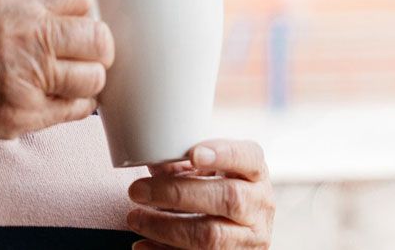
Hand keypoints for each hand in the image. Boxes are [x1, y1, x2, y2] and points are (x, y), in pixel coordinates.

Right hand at [0, 0, 113, 148]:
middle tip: (81, 54)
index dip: (83, 9)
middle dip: (95, 47)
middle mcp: (19, 31)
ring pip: (93, 76)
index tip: (76, 21)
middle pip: (96, 35)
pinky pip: (77, 110)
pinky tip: (56, 100)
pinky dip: (74, 106)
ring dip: (85, 81)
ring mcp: (24, 75)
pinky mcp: (24, 114)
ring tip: (65, 80)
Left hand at [126, 139, 274, 248]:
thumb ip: (184, 163)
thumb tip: (153, 159)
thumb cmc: (216, 189)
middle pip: (227, 198)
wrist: (237, 229)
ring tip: (135, 218)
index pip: (248, 158)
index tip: (193, 154)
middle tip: (138, 190)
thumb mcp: (209, 172)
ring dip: (166, 227)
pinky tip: (143, 245)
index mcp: (255, 172)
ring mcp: (250, 238)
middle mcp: (260, 205)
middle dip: (177, 193)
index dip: (223, 155)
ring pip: (210, 235)